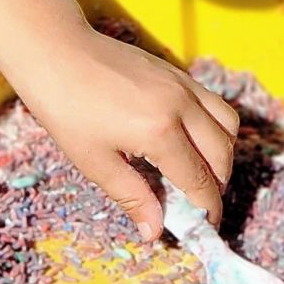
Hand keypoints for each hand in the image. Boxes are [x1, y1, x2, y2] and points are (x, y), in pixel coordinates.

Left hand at [3, 23, 237, 241]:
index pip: (199, 180)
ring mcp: (182, 84)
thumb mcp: (94, 161)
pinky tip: (189, 139)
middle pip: (221, 154)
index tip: (204, 227)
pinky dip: (214, 126)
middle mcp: (181, 105)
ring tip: (200, 171)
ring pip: (227, 124)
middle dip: (218, 184)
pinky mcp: (177, 71)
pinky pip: (213, 102)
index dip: (206, 209)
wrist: (56, 52)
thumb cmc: (67, 108)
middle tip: (199, 204)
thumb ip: (132, 196)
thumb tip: (155, 232)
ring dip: (222, 153)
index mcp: (160, 132)